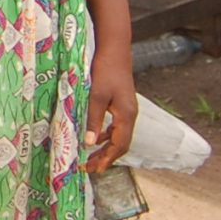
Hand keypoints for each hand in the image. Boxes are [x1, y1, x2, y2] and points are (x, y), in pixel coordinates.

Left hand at [84, 48, 136, 173]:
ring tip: (91, 157)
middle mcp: (130, 114)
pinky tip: (96, 136)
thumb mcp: (96, 96)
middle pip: (122, 144)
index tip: (95, 170)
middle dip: (107, 157)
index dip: (108, 159)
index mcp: (126, 115)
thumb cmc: (105, 70)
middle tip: (91, 168)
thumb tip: (90, 143)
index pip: (120, 145)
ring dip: (106, 147)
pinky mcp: (123, 103)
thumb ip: (93, 119)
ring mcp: (128, 109)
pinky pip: (117, 126)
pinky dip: (107, 135)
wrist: (114, 49)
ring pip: (119, 135)